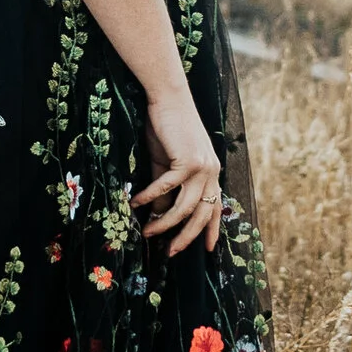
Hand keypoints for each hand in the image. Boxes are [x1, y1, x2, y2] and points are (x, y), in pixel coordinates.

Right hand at [133, 86, 223, 254]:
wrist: (168, 99)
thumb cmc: (167, 128)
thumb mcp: (168, 163)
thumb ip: (168, 189)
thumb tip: (159, 214)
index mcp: (211, 172)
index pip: (215, 207)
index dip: (213, 230)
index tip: (208, 250)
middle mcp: (212, 172)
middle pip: (202, 214)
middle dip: (187, 237)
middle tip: (171, 253)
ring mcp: (203, 167)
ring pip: (186, 207)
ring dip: (165, 223)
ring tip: (148, 232)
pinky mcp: (188, 160)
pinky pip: (167, 188)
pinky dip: (150, 197)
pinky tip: (135, 202)